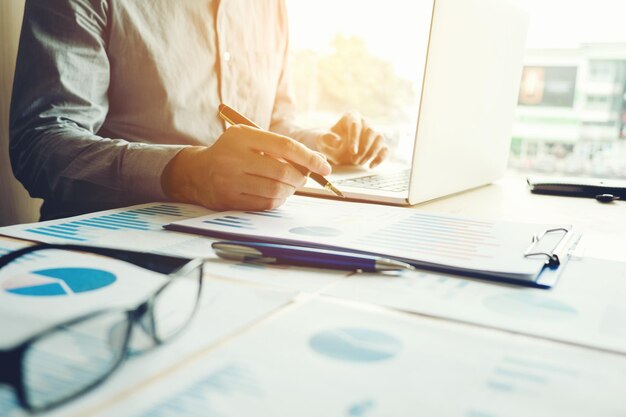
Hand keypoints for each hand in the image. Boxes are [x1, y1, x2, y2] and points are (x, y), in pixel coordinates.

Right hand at [161, 125, 331, 210]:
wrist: (198, 172)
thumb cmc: (233, 153)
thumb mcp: (250, 139)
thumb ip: (278, 147)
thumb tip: (315, 162)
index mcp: (242, 136)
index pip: (284, 146)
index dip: (309, 157)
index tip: (325, 167)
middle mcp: (233, 157)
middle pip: (282, 172)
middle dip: (301, 177)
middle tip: (304, 177)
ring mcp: (230, 180)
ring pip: (276, 191)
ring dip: (291, 190)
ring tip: (290, 185)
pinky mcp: (229, 200)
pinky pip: (265, 204)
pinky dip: (278, 200)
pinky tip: (277, 194)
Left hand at [316, 112, 388, 167]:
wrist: (334, 148)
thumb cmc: (327, 141)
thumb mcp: (321, 139)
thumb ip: (326, 138)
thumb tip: (338, 142)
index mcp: (351, 117)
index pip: (356, 124)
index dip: (355, 138)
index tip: (352, 151)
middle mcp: (364, 121)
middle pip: (370, 131)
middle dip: (363, 147)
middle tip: (354, 159)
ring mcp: (373, 132)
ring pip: (380, 138)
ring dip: (371, 152)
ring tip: (359, 163)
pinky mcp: (378, 144)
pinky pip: (385, 149)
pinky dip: (380, 158)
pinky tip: (370, 166)